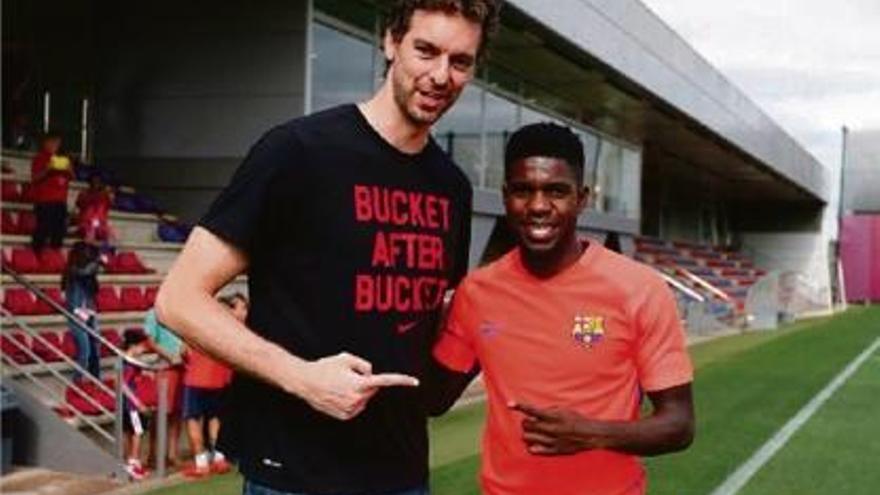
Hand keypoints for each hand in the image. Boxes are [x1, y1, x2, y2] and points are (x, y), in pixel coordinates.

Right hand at [298, 352, 418, 420]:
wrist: (305, 381)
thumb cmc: (325, 368)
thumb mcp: (346, 358)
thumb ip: (364, 364)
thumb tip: (370, 374)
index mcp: (360, 384)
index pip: (385, 381)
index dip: (402, 380)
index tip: (415, 382)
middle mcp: (357, 399)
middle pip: (372, 389)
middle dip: (366, 382)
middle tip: (348, 376)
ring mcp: (351, 409)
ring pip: (364, 398)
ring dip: (358, 392)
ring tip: (339, 385)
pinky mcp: (345, 416)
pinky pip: (356, 406)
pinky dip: (351, 400)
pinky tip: (337, 394)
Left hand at [509, 402, 593, 455]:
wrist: (591, 435)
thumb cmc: (577, 420)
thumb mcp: (564, 410)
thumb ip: (548, 410)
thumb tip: (534, 413)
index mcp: (554, 417)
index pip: (532, 410)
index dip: (520, 406)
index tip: (509, 404)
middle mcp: (551, 429)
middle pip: (527, 425)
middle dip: (525, 422)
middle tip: (529, 422)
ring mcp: (552, 441)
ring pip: (528, 438)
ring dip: (527, 434)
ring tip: (532, 432)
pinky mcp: (554, 451)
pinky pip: (535, 450)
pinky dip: (531, 446)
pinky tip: (533, 444)